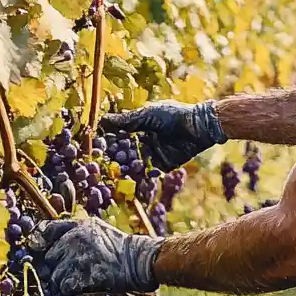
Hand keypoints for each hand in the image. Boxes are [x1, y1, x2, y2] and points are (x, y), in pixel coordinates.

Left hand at [28, 218, 163, 295]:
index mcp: (77, 227)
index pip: (46, 232)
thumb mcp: (97, 228)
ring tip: (80, 278)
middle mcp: (73, 240)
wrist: (137, 261)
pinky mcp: (82, 277)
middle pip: (49, 258)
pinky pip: (64, 288)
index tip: (44, 250)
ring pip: (54, 276)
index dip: (42, 242)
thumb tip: (51, 237)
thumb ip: (75, 230)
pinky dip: (71, 290)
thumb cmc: (118, 246)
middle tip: (72, 269)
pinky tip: (83, 285)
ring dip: (63, 280)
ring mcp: (76, 259)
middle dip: (57, 265)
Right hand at [99, 100, 226, 171]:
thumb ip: (126, 121)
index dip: (109, 142)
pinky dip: (141, 176)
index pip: (120, 137)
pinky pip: (150, 173)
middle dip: (116, 159)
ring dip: (126, 169)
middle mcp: (145, 142)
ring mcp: (154, 155)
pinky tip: (132, 180)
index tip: (97, 147)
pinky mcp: (164, 166)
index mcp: (139, 128)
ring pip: (136, 164)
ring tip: (116, 174)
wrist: (197, 126)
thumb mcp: (147, 115)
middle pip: (126, 153)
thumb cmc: (172, 115)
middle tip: (104, 165)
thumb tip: (102, 120)